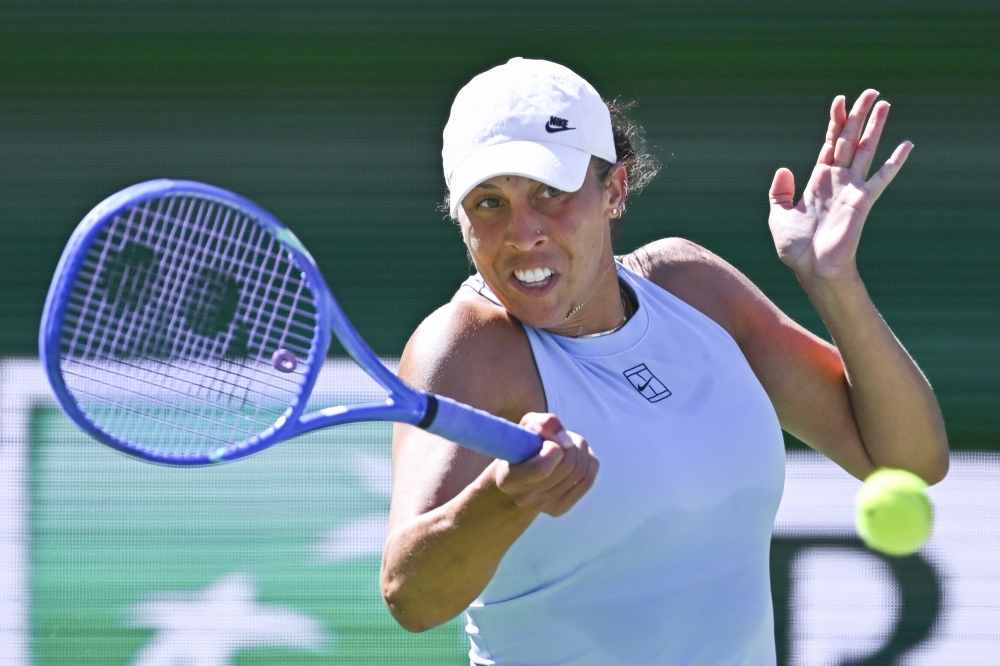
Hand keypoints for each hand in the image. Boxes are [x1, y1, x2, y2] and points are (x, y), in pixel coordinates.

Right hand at [493, 413, 598, 516]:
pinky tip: (577, 457)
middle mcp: (524, 497)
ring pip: (580, 470)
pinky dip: (588, 461)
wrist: (518, 476)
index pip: (542, 469)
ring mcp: (543, 506)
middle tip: (561, 439)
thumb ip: (542, 424)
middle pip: (567, 465)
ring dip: (580, 449)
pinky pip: (588, 478)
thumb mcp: (525, 427)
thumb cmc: (521, 446)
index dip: (554, 449)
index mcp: (508, 478)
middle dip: (570, 444)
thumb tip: (566, 440)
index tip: (549, 442)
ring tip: (568, 445)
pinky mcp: (559, 508)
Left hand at [768, 90, 912, 283]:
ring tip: (883, 103)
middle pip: (849, 140)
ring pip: (865, 150)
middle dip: (857, 116)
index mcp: (818, 181)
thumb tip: (783, 169)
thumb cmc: (796, 248)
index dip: (834, 123)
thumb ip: (779, 192)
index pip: (829, 144)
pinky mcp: (862, 201)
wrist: (812, 269)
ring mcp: (851, 189)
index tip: (839, 101)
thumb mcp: (778, 216)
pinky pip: (881, 177)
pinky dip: (894, 161)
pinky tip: (907, 144)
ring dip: (874, 127)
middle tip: (868, 92)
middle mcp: (837, 181)